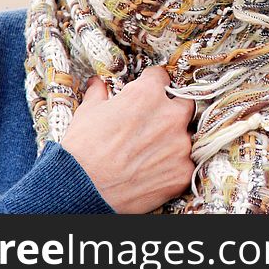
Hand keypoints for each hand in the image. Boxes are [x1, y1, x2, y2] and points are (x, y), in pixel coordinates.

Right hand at [61, 67, 194, 212]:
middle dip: (171, 110)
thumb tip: (98, 83)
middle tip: (152, 123)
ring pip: (186, 136)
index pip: (161, 78)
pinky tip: (153, 171)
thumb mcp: (87, 112)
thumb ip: (100, 93)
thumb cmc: (82, 150)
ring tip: (149, 152)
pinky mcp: (183, 172)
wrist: (82, 190)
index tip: (148, 92)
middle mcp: (170, 116)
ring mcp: (180, 146)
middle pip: (183, 104)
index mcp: (148, 95)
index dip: (152, 84)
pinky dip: (173, 167)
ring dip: (173, 140)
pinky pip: (185, 164)